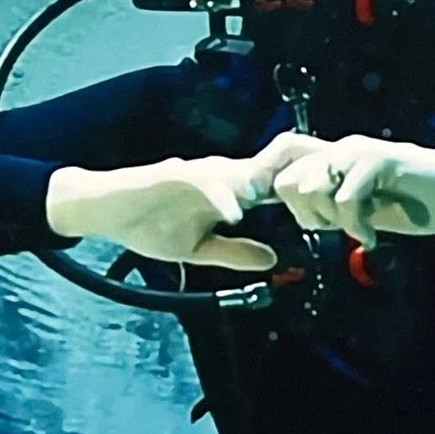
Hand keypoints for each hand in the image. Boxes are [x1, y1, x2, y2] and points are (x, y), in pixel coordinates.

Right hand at [43, 133, 324, 270]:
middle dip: (295, 179)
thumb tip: (273, 259)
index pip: (271, 188)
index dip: (299, 190)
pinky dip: (219, 196)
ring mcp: (195, 176)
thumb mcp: (197, 249)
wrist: (104, 210)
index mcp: (227, 194)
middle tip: (328, 187)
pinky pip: (200, 185)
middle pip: (265, 173)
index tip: (331, 200)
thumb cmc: (149, 225)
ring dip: (265, 185)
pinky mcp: (171, 177)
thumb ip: (233, 251)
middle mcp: (217, 178)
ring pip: (239, 176)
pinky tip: (233, 210)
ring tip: (292, 197)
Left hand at [271, 135, 434, 247]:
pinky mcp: (380, 160)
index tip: (322, 227)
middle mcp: (342, 148)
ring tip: (360, 229)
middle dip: (309, 215)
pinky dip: (356, 227)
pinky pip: (346, 199)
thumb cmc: (419, 202)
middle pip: (288, 184)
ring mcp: (360, 151)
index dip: (293, 206)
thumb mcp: (366, 208)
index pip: (284, 175)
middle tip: (340, 229)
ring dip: (332, 219)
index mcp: (337, 157)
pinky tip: (373, 235)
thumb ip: (335, 206)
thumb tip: (304, 215)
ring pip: (312, 188)